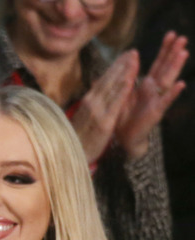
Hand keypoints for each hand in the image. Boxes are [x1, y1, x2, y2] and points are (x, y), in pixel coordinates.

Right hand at [70, 50, 137, 162]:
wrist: (67, 157)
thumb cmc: (75, 139)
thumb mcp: (81, 118)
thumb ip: (89, 105)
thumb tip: (95, 92)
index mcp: (87, 102)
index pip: (102, 81)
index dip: (114, 67)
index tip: (124, 55)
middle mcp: (91, 103)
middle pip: (108, 80)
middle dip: (121, 65)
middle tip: (132, 51)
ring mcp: (97, 112)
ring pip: (112, 87)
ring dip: (124, 72)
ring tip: (134, 59)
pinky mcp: (104, 122)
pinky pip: (115, 103)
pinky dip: (123, 90)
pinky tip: (131, 80)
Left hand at [115, 31, 187, 159]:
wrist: (123, 138)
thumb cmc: (124, 115)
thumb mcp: (122, 93)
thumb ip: (125, 79)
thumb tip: (122, 62)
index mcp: (146, 85)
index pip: (158, 63)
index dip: (164, 50)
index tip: (171, 34)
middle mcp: (154, 90)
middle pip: (166, 68)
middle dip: (173, 53)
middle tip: (182, 37)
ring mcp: (157, 100)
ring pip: (168, 80)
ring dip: (175, 67)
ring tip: (183, 53)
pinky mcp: (156, 112)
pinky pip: (165, 101)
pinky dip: (173, 93)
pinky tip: (180, 84)